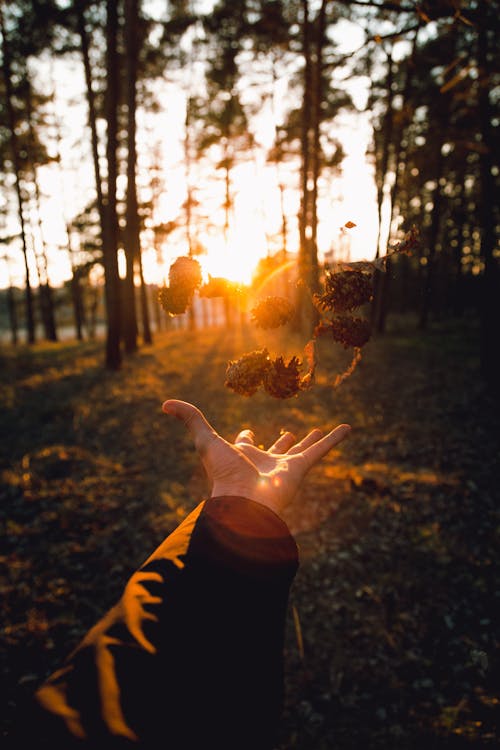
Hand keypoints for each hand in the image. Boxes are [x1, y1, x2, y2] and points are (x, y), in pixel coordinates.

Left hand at [162, 399, 350, 518]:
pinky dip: (335, 439)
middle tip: (289, 434)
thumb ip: (190, 419)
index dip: (245, 437)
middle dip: (282, 442)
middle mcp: (263, 462)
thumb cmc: (223, 473)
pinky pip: (321, 450)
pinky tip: (347, 428)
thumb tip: (166, 403)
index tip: (247, 433)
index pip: (245, 443)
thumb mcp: (204, 439)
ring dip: (313, 441)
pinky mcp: (301, 469)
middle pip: (275, 449)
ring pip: (301, 451)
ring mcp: (284, 467)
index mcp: (241, 456)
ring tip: (321, 431)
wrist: (245, 502)